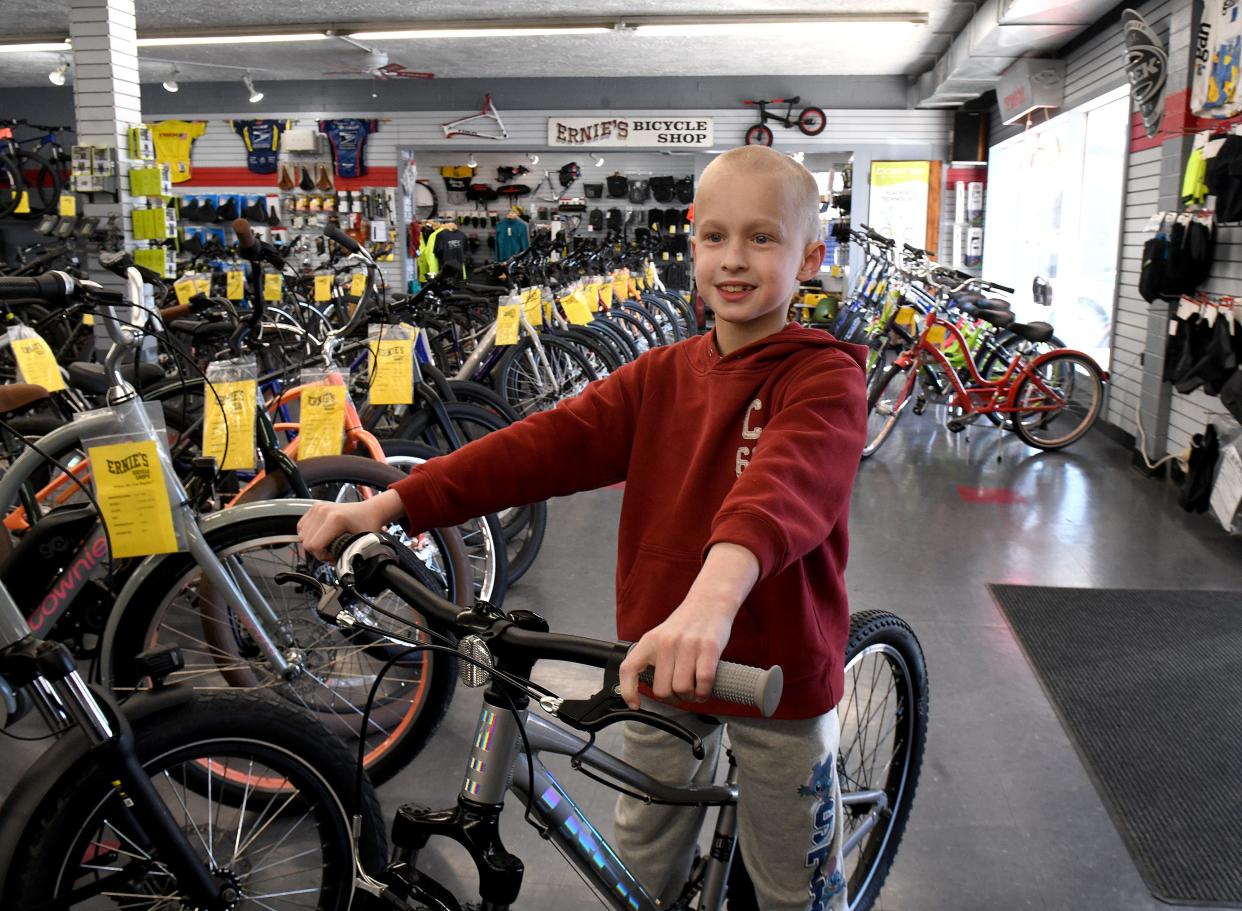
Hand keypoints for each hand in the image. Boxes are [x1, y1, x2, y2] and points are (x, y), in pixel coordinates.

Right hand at [297, 489, 404, 560]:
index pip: (314, 545)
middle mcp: (324, 511)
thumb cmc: (367, 525)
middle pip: (306, 542)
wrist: (369, 511)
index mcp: (335, 519)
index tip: (334, 555)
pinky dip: (308, 535)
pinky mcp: (315, 507)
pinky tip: (321, 537)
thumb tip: (336, 567)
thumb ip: (347, 557)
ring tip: (327, 543)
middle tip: (332, 551)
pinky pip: (301, 527)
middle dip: (318, 551)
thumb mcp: (360, 543)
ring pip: (302, 535)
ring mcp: (318, 507)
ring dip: (313, 543)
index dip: (323, 556)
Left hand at [617, 542, 759, 708]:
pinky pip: (703, 681)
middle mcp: (665, 643)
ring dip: (690, 697)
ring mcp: (687, 645)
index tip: (635, 704)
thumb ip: (653, 658)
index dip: (628, 691)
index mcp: (649, 641)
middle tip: (680, 694)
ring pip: (682, 689)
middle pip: (662, 690)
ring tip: (694, 692)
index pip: (628, 669)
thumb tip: (647, 687)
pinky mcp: (709, 647)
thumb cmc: (686, 624)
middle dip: (673, 699)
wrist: (710, 601)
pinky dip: (704, 692)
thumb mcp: (661, 636)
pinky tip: (704, 690)